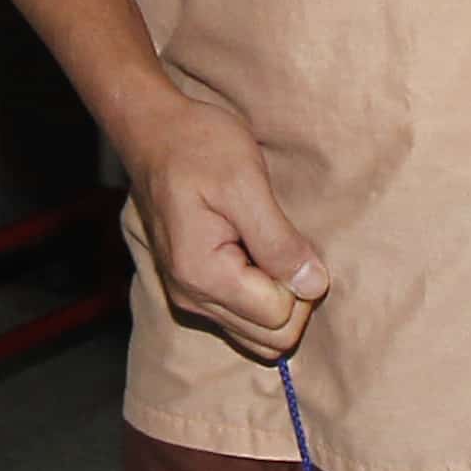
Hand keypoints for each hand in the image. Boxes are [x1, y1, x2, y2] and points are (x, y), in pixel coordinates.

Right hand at [121, 90, 328, 363]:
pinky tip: (259, 254)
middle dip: (295, 297)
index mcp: (203, 275)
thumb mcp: (246, 183)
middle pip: (271, 337)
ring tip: (274, 246)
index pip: (279, 317)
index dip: (301, 282)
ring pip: (258, 334)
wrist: (156, 132)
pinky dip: (261, 296)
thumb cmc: (199, 147)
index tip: (294, 239)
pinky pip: (241, 318)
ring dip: (279, 299)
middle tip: (290, 244)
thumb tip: (315, 286)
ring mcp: (190, 296)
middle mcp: (192, 298)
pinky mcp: (194, 288)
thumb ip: (279, 241)